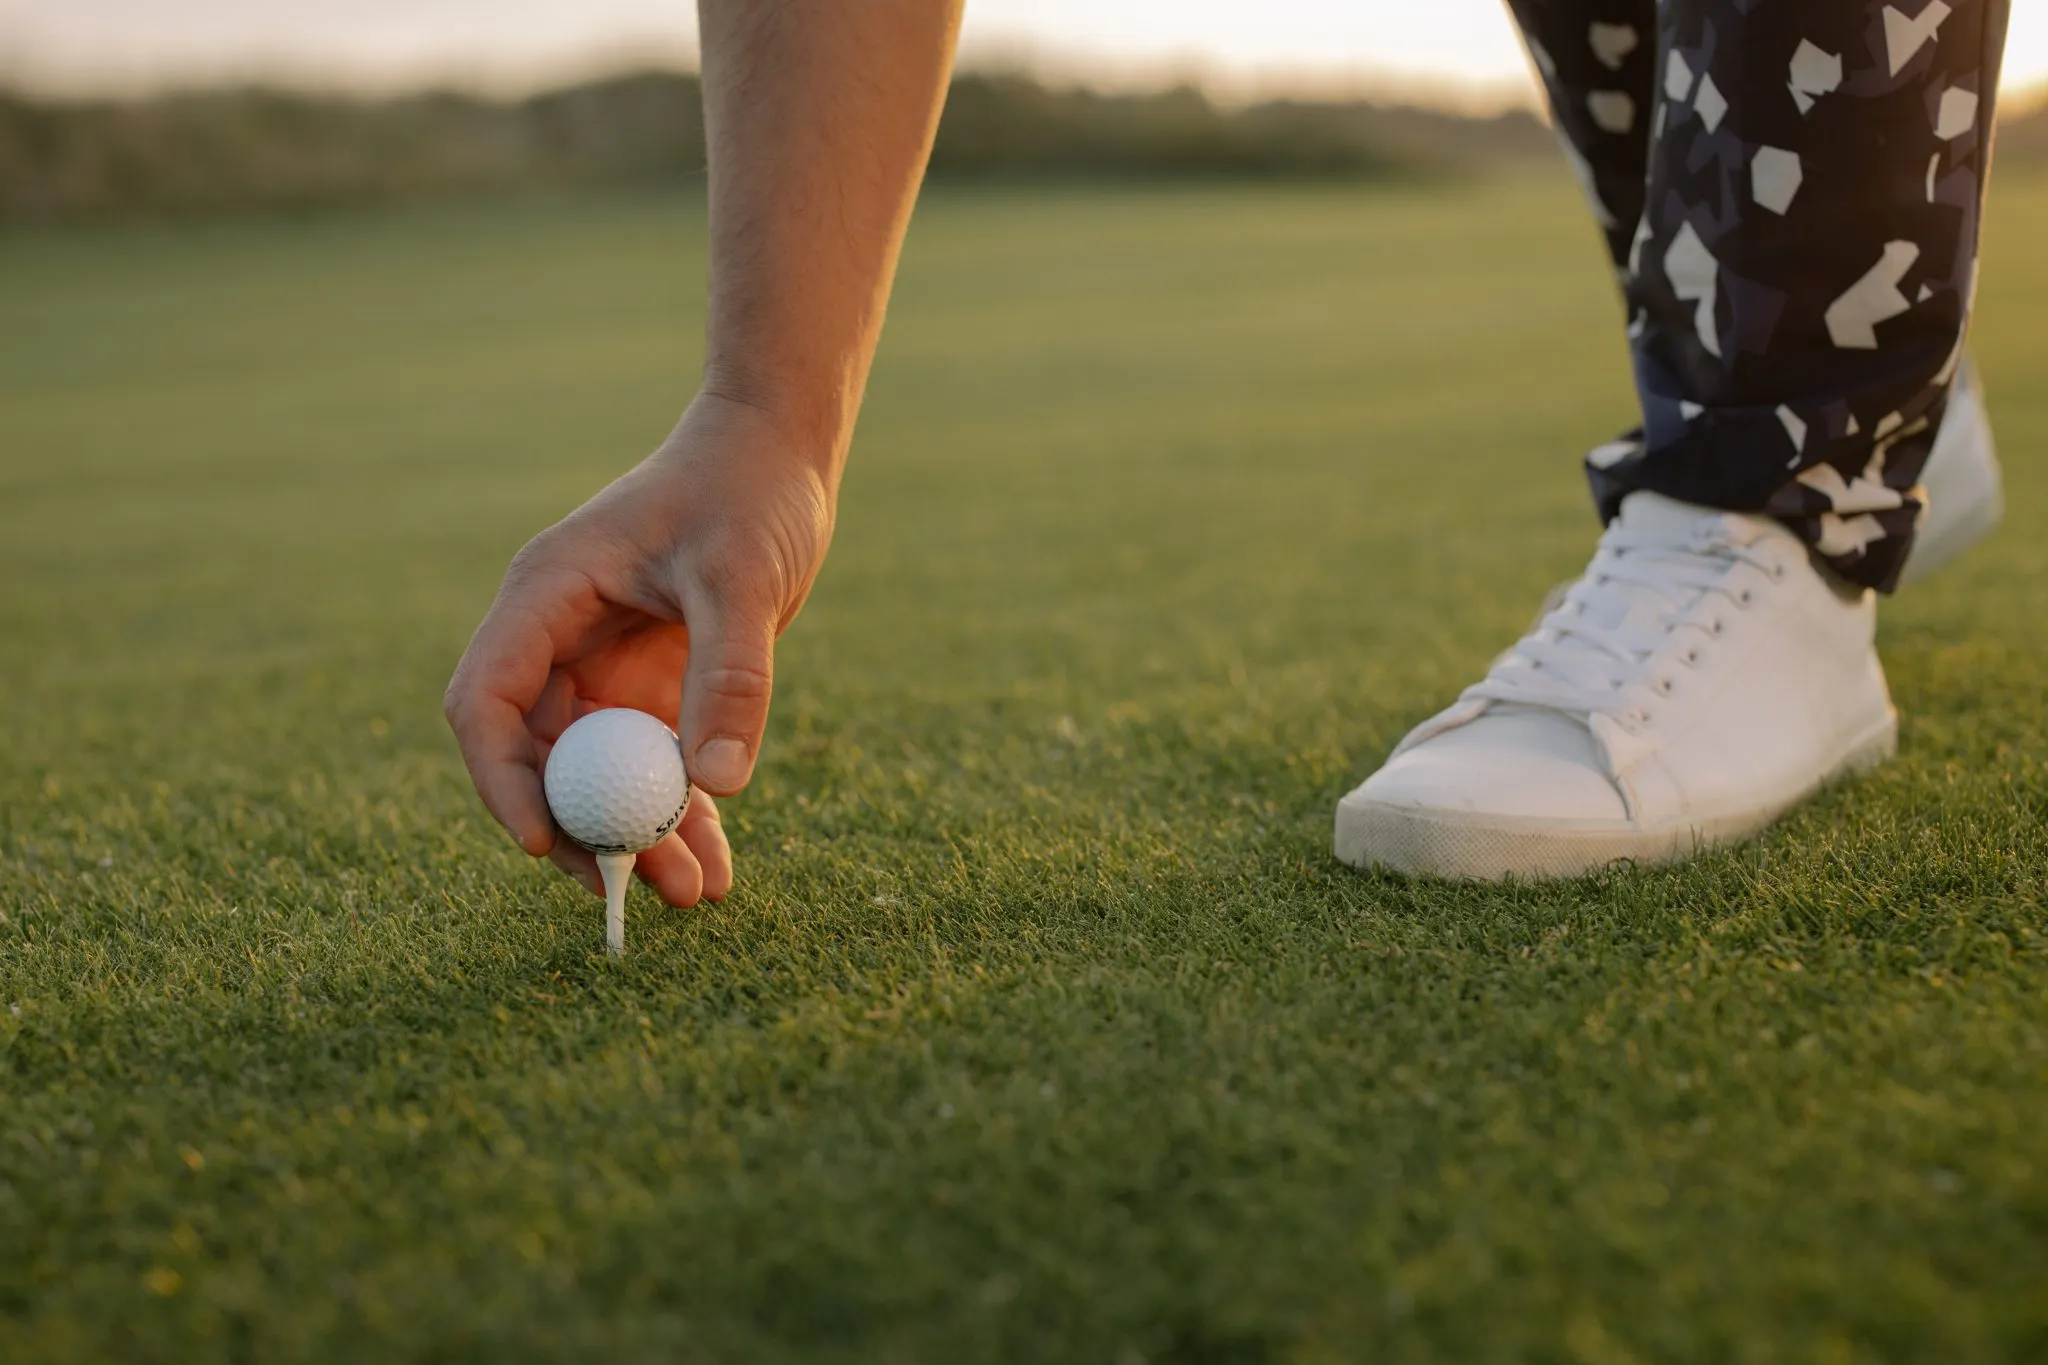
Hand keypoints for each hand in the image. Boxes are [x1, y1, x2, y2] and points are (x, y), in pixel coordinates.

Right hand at [443, 392, 833, 906]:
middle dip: (583, 830)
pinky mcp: (653, 687)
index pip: (489, 701)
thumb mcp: (743, 575)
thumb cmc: (750, 489)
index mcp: (547, 594)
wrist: (782, 452)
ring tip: (698, 894)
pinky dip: (681, 815)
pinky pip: (653, 768)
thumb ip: (730, 675)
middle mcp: (561, 637)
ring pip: (601, 775)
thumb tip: (716, 784)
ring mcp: (604, 666)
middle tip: (632, 894)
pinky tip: (717, 868)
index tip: (547, 846)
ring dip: (638, 837)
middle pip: (541, 756)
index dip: (505, 781)